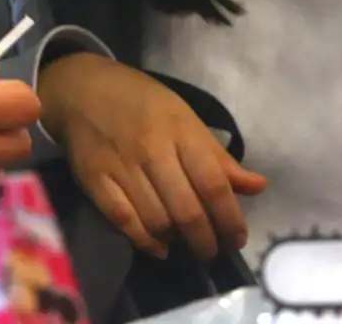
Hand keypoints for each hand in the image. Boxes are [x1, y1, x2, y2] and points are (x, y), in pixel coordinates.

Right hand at [39, 53, 267, 260]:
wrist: (83, 90)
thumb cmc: (143, 102)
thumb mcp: (185, 117)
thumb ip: (218, 156)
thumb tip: (258, 186)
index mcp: (181, 130)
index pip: (213, 183)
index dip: (230, 218)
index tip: (237, 239)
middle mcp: (153, 150)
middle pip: (187, 209)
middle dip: (206, 240)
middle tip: (214, 250)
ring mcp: (122, 167)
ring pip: (158, 220)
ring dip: (178, 241)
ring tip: (188, 244)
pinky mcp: (95, 181)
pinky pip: (124, 221)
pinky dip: (145, 241)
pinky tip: (159, 247)